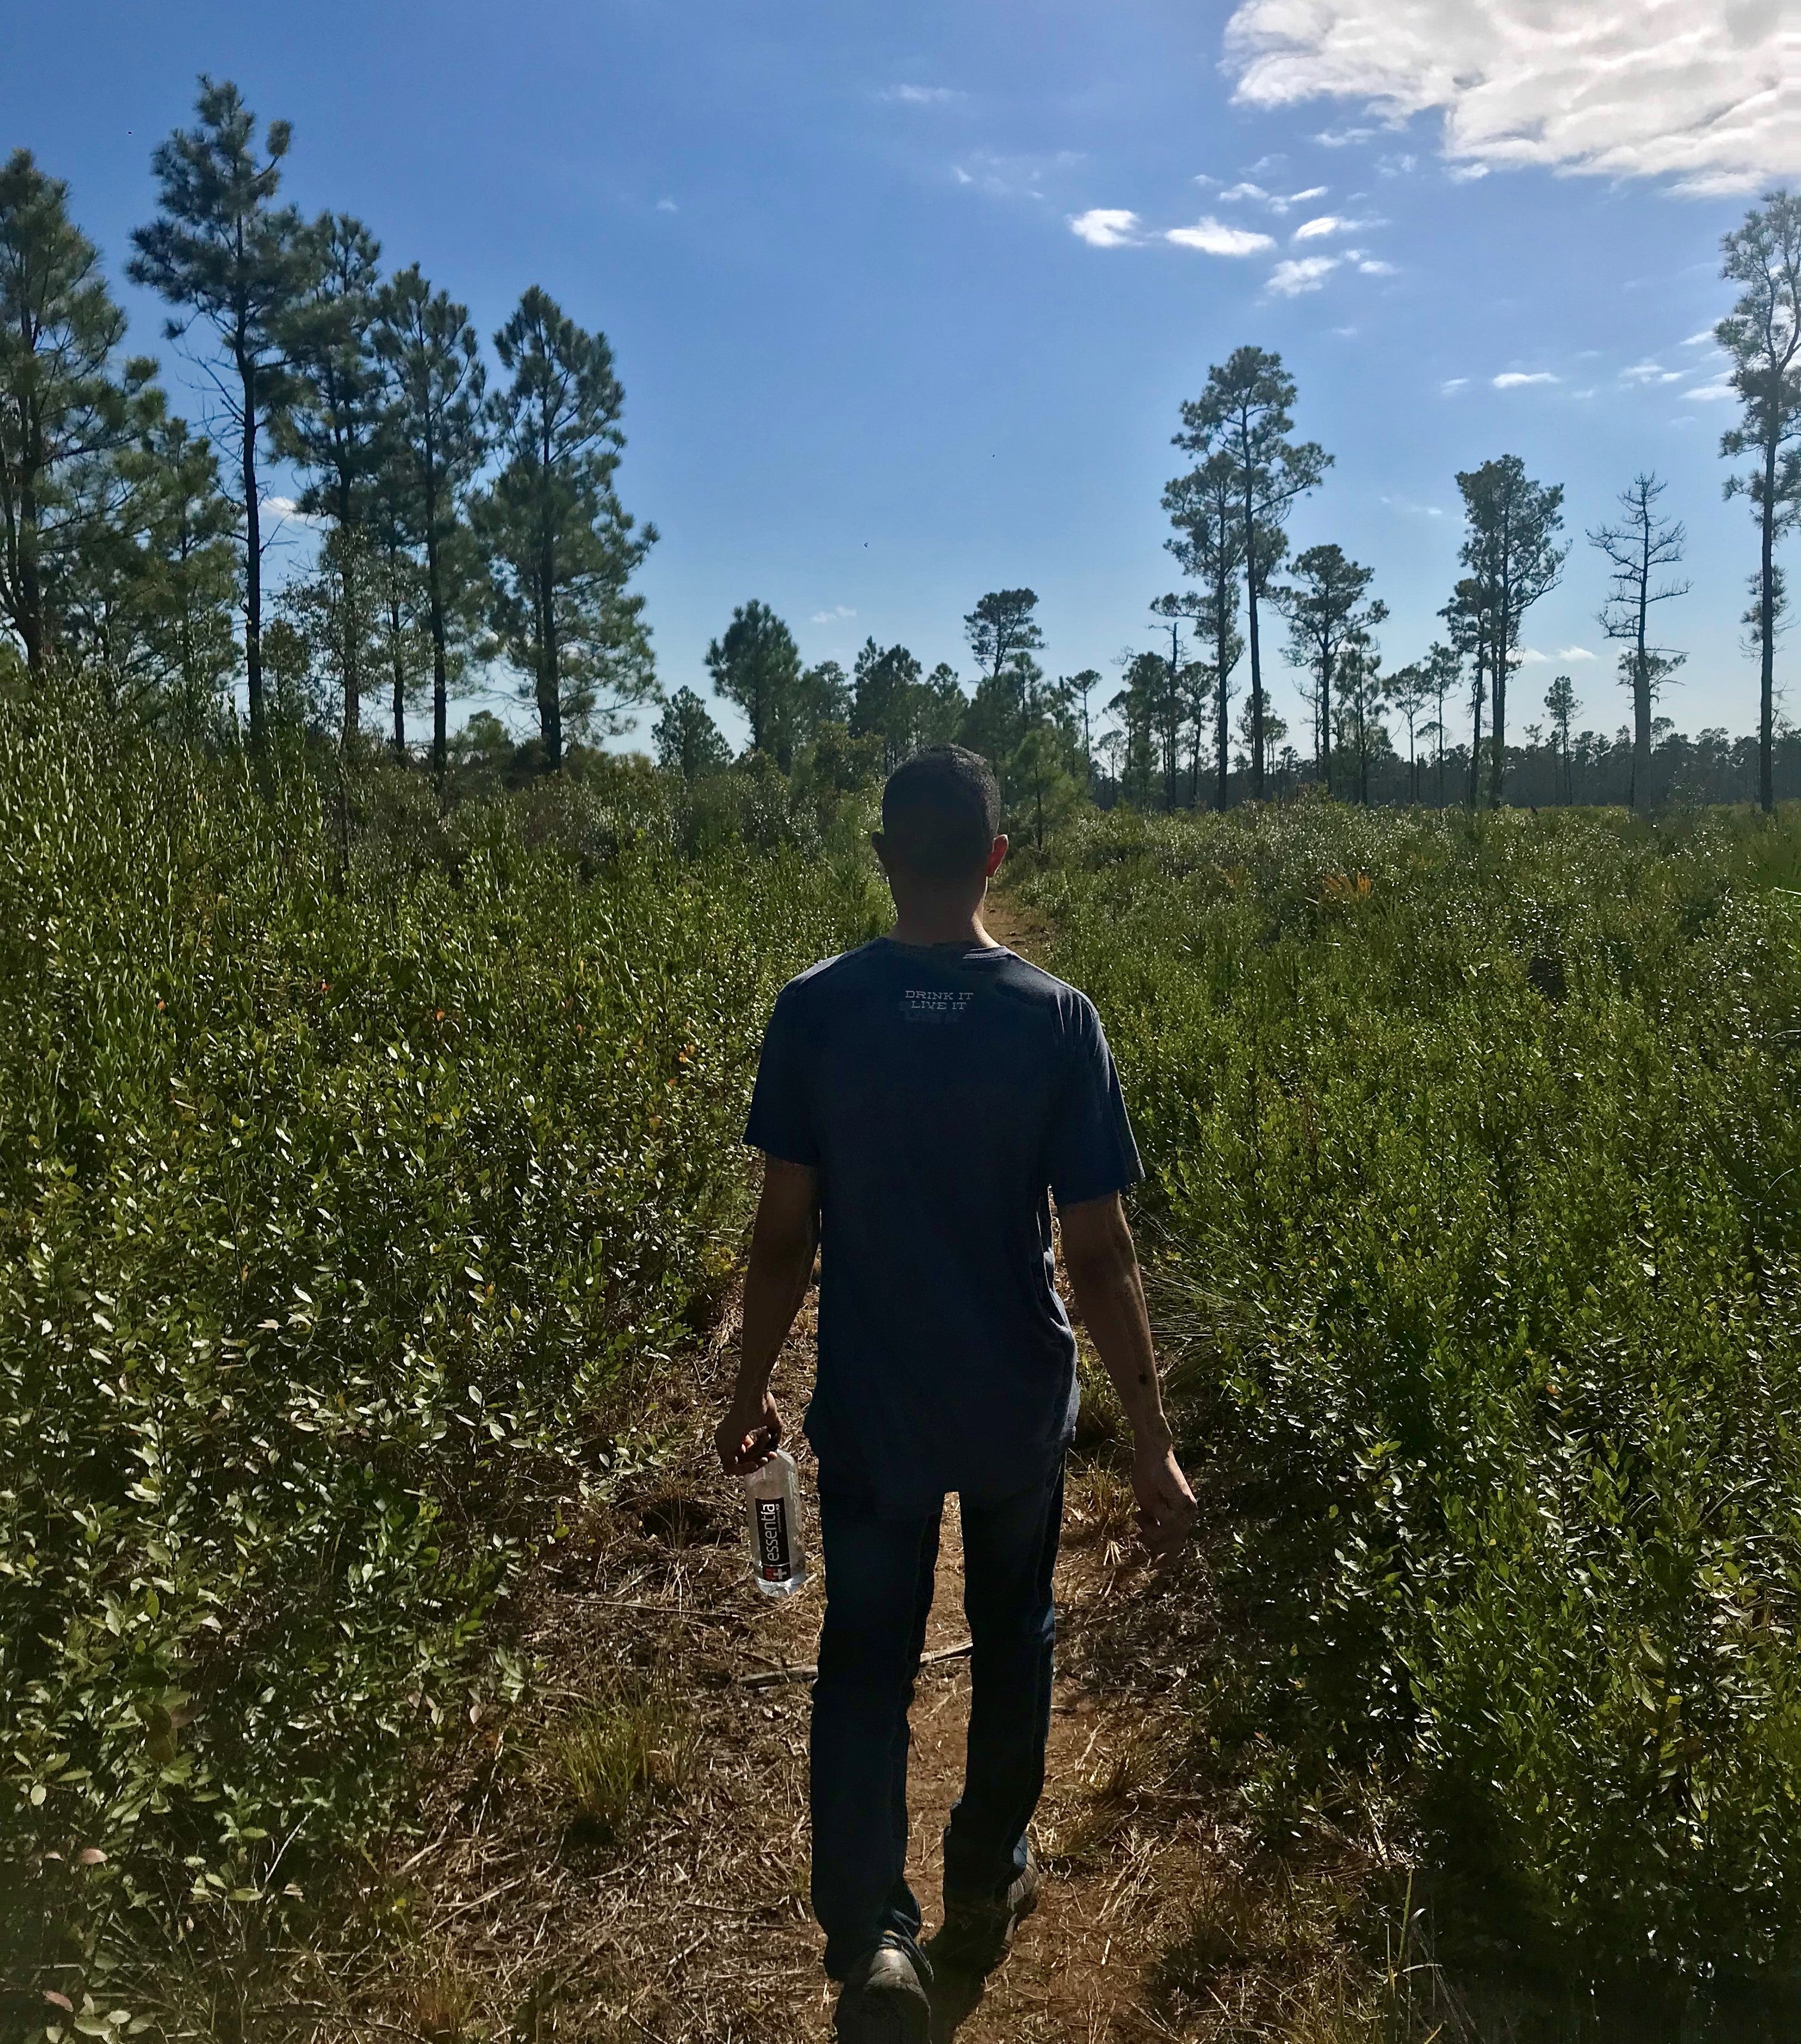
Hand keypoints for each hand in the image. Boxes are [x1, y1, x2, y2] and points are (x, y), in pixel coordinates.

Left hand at [716, 1386, 782, 1474]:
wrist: (754, 1396)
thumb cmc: (762, 1402)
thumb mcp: (771, 1420)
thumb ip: (774, 1433)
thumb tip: (776, 1444)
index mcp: (733, 1431)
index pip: (743, 1452)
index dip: (759, 1455)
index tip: (772, 1454)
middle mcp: (725, 1438)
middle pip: (740, 1460)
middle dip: (759, 1461)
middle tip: (771, 1456)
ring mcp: (722, 1443)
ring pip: (739, 1463)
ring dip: (756, 1458)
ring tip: (765, 1441)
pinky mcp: (723, 1448)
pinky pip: (733, 1467)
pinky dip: (747, 1467)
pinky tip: (758, 1461)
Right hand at [1131, 1436, 1195, 1556]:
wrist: (1150, 1456)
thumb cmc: (1147, 1477)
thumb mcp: (1147, 1506)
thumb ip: (1150, 1523)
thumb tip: (1146, 1544)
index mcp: (1179, 1516)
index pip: (1177, 1545)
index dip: (1166, 1558)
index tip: (1152, 1567)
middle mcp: (1188, 1515)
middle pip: (1174, 1544)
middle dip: (1153, 1544)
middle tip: (1137, 1537)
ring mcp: (1188, 1509)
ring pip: (1171, 1534)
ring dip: (1151, 1530)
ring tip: (1138, 1516)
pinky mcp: (1186, 1501)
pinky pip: (1170, 1521)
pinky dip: (1155, 1516)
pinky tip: (1147, 1507)